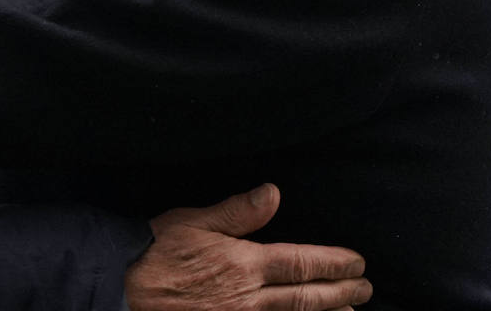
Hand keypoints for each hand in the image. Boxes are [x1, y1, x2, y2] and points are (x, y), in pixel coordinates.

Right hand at [125, 184, 370, 310]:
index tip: (357, 262)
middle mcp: (249, 298)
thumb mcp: (194, 221)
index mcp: (244, 263)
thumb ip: (238, 212)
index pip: (301, 263)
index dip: (333, 264)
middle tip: (365, 288)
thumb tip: (273, 194)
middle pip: (306, 296)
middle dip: (340, 292)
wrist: (125, 289)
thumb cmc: (156, 250)